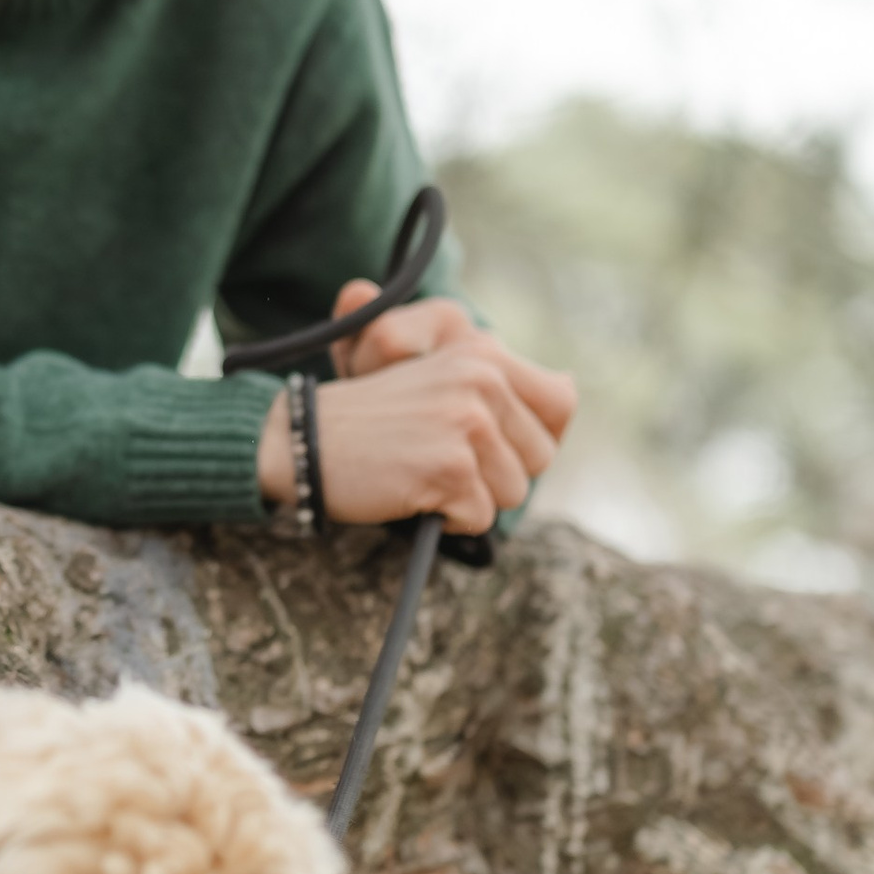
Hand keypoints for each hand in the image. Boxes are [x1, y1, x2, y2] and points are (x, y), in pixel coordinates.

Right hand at [258, 291, 575, 535]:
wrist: (303, 441)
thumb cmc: (374, 422)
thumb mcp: (443, 383)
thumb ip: (502, 387)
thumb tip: (570, 391)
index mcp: (483, 354)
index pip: (561, 402)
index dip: (534, 435)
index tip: (493, 444)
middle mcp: (482, 380)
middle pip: (540, 459)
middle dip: (498, 473)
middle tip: (442, 460)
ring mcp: (467, 422)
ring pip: (513, 493)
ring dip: (471, 498)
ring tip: (424, 474)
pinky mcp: (451, 467)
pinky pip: (480, 518)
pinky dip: (447, 519)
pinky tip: (411, 493)